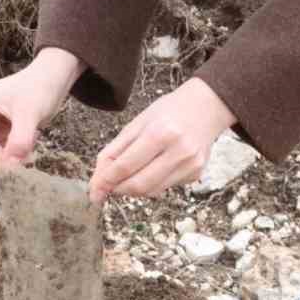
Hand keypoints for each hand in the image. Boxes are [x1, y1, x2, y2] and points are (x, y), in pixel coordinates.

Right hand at [0, 48, 84, 172]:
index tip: (16, 160)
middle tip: (23, 156)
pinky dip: (12, 156)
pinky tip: (28, 141)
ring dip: (6, 159)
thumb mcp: (30, 113)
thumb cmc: (40, 87)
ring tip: (28, 143)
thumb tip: (10, 167)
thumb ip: (19, 141)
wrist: (53, 79)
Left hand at [89, 78, 237, 203]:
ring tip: (127, 178)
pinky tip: (151, 170)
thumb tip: (97, 182)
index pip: (125, 166)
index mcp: (160, 132)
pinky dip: (151, 184)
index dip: (105, 181)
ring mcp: (190, 164)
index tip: (94, 190)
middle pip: (139, 184)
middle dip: (118, 189)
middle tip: (108, 187)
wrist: (206, 107)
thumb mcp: (137, 123)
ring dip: (132, 190)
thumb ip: (114, 151)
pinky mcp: (196, 173)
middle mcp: (178, 151)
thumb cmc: (168, 112)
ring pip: (151, 191)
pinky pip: (165, 188)